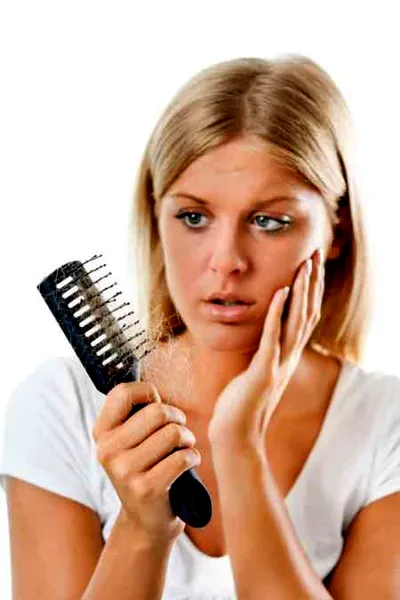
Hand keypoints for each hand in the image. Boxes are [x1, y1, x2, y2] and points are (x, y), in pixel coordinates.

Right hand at [92, 381, 200, 543]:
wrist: (146, 519)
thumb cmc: (145, 468)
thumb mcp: (129, 440)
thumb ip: (135, 413)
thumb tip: (152, 389)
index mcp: (102, 433)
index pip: (122, 393)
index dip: (147, 391)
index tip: (157, 404)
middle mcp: (107, 451)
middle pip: (157, 412)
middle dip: (177, 418)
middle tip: (179, 431)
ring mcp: (125, 472)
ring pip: (173, 434)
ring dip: (187, 439)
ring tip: (183, 448)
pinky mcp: (147, 488)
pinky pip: (183, 458)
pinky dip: (193, 458)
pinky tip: (187, 465)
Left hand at [208, 248, 324, 447]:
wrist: (237, 436)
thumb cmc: (241, 405)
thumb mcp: (258, 372)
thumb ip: (266, 352)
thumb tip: (265, 335)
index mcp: (288, 356)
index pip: (305, 316)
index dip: (310, 289)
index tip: (311, 264)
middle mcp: (289, 358)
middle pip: (308, 313)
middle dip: (312, 282)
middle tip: (316, 254)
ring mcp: (279, 365)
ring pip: (296, 322)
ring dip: (302, 291)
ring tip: (305, 265)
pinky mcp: (264, 372)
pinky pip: (272, 338)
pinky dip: (277, 314)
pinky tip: (280, 292)